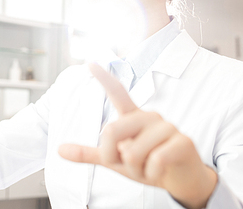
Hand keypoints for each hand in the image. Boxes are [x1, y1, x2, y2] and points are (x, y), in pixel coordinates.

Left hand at [58, 63, 217, 208]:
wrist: (180, 179)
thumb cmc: (147, 164)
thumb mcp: (116, 160)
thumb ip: (91, 154)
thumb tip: (60, 149)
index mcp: (133, 117)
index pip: (118, 93)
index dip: (104, 78)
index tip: (89, 62)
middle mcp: (149, 116)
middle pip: (111, 131)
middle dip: (112, 156)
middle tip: (130, 164)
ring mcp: (167, 127)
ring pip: (132, 153)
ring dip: (137, 169)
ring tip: (150, 167)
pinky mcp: (182, 141)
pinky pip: (155, 161)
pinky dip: (153, 173)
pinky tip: (163, 170)